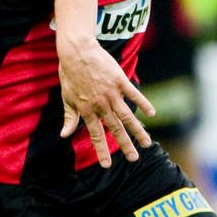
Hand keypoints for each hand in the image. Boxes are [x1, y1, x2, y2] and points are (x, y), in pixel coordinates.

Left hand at [56, 31, 153, 167]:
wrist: (77, 51)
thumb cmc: (70, 74)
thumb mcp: (66, 98)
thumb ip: (69, 118)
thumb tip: (64, 135)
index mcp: (87, 110)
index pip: (95, 135)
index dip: (101, 150)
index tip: (107, 165)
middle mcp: (101, 104)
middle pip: (115, 129)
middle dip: (125, 145)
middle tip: (134, 159)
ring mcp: (111, 93)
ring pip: (127, 116)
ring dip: (137, 130)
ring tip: (147, 142)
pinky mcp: (120, 81)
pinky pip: (134, 94)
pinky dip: (143, 103)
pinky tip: (152, 113)